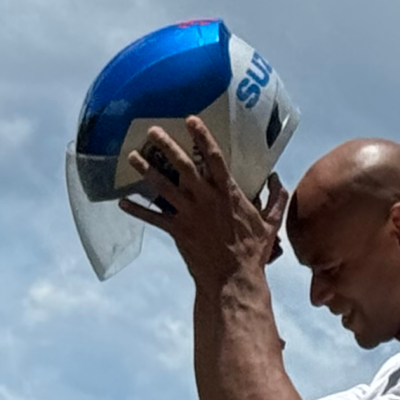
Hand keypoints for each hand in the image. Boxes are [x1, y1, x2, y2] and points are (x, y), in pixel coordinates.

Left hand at [119, 116, 287, 286]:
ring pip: (163, 187)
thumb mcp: (271, 223)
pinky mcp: (177, 231)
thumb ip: (276, 198)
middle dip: (166, 146)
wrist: (234, 279)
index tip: (191, 119)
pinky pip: (153, 219)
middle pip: (182, 166)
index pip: (214, 158)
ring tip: (132, 156)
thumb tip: (277, 178)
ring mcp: (189, 214)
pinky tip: (121, 202)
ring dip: (146, 170)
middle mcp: (205, 199)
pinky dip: (137, 211)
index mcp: (228, 193)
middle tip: (152, 130)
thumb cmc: (253, 252)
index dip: (202, 137)